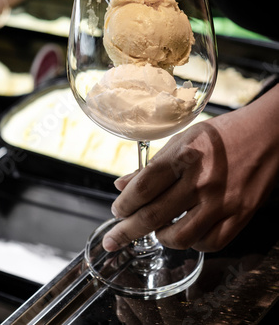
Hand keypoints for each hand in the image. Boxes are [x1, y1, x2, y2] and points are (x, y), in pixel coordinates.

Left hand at [103, 86, 278, 252]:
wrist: (268, 133)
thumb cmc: (224, 133)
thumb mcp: (184, 138)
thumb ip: (153, 165)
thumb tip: (123, 185)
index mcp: (185, 155)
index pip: (143, 187)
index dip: (123, 204)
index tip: (116, 211)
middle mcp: (202, 180)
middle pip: (154, 215)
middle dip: (126, 231)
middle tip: (112, 240)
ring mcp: (223, 201)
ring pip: (180, 237)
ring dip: (160, 238)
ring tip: (155, 231)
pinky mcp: (240, 215)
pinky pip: (210, 243)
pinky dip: (192, 243)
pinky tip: (185, 233)